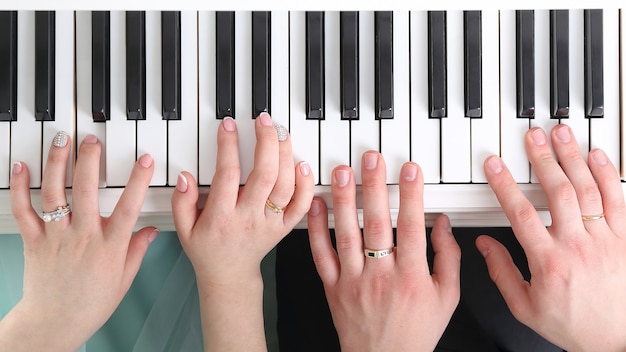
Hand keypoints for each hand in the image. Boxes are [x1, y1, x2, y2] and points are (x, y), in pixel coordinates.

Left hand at [0, 133, 156, 351]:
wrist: (55, 322)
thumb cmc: (90, 303)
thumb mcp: (124, 278)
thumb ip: (137, 250)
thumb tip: (151, 230)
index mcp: (109, 247)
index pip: (128, 207)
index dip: (138, 181)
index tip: (145, 160)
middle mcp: (82, 238)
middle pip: (85, 191)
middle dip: (90, 159)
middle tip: (93, 140)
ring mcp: (56, 238)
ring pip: (54, 193)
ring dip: (57, 163)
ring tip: (62, 140)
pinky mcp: (34, 242)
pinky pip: (24, 211)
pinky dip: (20, 187)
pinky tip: (22, 167)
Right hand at [172, 113, 314, 349]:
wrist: (230, 276)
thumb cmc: (207, 249)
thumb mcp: (184, 229)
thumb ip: (181, 202)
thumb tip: (186, 175)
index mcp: (221, 217)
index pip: (227, 175)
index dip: (229, 146)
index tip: (229, 125)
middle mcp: (249, 218)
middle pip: (265, 175)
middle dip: (267, 142)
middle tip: (265, 121)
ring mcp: (270, 223)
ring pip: (286, 187)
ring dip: (287, 156)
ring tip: (282, 133)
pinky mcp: (284, 228)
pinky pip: (301, 206)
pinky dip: (306, 185)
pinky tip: (302, 164)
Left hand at [307, 151, 460, 351]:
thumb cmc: (416, 330)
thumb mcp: (447, 298)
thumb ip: (448, 258)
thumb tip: (443, 223)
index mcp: (411, 277)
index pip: (412, 227)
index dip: (411, 195)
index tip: (409, 169)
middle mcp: (380, 277)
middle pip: (376, 224)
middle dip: (373, 187)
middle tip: (370, 159)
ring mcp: (353, 281)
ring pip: (345, 234)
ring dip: (343, 200)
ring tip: (341, 172)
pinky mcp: (332, 287)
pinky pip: (321, 254)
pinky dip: (316, 228)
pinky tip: (316, 204)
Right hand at [478, 124, 625, 350]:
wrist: (617, 340)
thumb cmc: (573, 325)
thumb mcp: (524, 307)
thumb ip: (501, 272)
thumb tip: (484, 244)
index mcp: (548, 263)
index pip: (521, 215)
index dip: (505, 186)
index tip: (495, 165)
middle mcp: (577, 247)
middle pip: (558, 193)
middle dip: (543, 159)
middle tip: (532, 136)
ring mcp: (604, 241)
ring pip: (588, 190)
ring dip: (573, 158)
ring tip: (561, 134)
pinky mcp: (624, 240)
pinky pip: (618, 201)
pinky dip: (607, 175)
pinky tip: (596, 155)